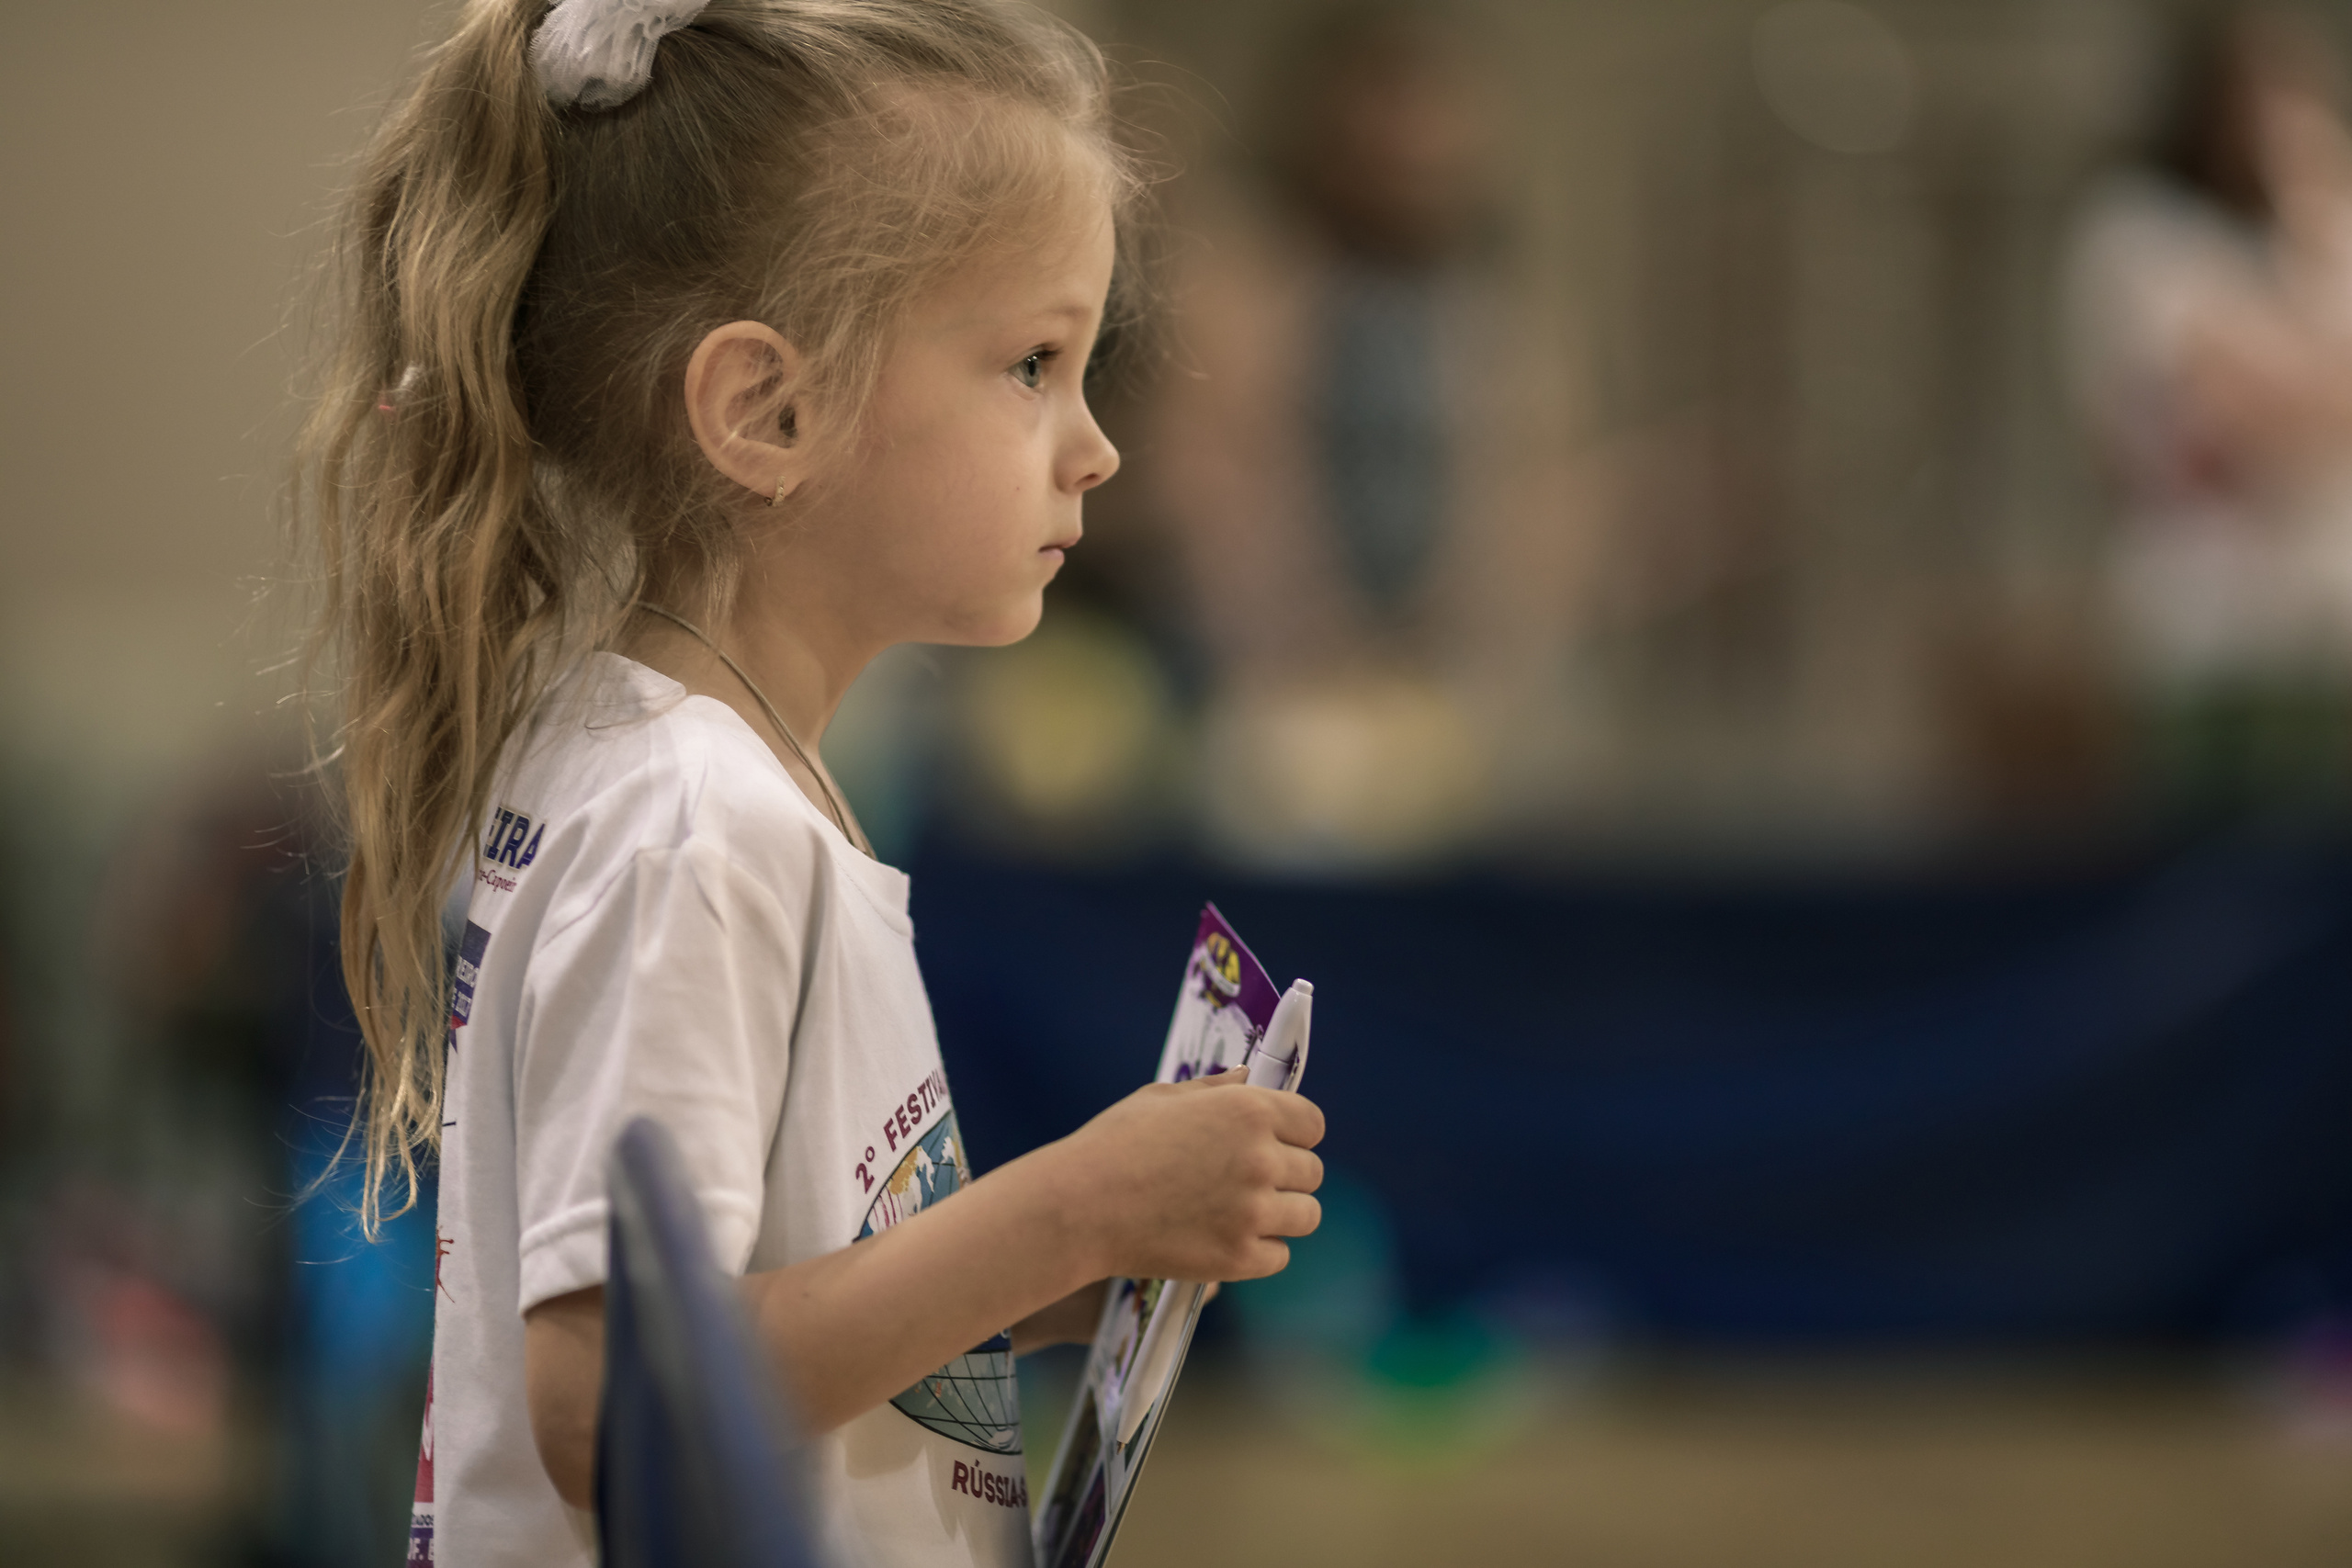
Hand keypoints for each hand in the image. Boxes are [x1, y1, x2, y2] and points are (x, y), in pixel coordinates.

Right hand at [1052, 1068, 1323, 1283]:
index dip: (1296, 1133)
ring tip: (1245, 1214)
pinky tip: (1229, 1239)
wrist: (1078, 1207)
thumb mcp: (1161, 1099)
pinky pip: (1279, 1255)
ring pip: (1305, 1216)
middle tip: (1250, 1182)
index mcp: (1247, 1111)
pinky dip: (1259, 1251)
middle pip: (1311, 1172)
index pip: (1312, 1123)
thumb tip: (1247, 1079)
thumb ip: (1214, 1090)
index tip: (1279, 1142)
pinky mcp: (1239, 1257)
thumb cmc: (1113, 1145)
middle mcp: (1260, 1158)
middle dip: (1287, 1176)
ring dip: (1282, 1215)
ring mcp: (1253, 1211)